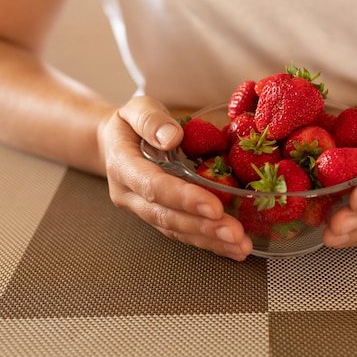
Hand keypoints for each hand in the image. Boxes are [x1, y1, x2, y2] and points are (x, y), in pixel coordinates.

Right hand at [97, 96, 251, 260]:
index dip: (184, 198)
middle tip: (235, 234)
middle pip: (167, 217)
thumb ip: (151, 120)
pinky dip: (208, 243)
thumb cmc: (130, 124)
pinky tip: (233, 248)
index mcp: (123, 167)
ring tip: (241, 246)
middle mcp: (131, 196)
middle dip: (204, 227)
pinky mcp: (159, 217)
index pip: (154, 187)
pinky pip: (183, 234)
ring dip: (210, 241)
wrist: (115, 143)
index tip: (214, 207)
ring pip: (176, 230)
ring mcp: (144, 210)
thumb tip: (172, 137)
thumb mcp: (136, 108)